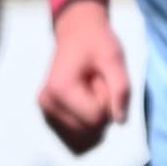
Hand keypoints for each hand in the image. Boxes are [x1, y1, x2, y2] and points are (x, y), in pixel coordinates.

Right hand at [37, 3, 132, 153]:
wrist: (76, 32)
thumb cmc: (95, 41)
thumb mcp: (114, 58)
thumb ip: (120, 88)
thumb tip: (120, 121)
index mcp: (60, 90)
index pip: (96, 119)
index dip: (107, 101)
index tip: (102, 79)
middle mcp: (48, 104)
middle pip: (88, 128)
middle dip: (100, 109)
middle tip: (96, 82)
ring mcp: (45, 111)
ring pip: (82, 133)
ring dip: (93, 114)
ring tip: (89, 88)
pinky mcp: (48, 115)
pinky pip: (75, 131)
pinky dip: (85, 118)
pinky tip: (82, 98)